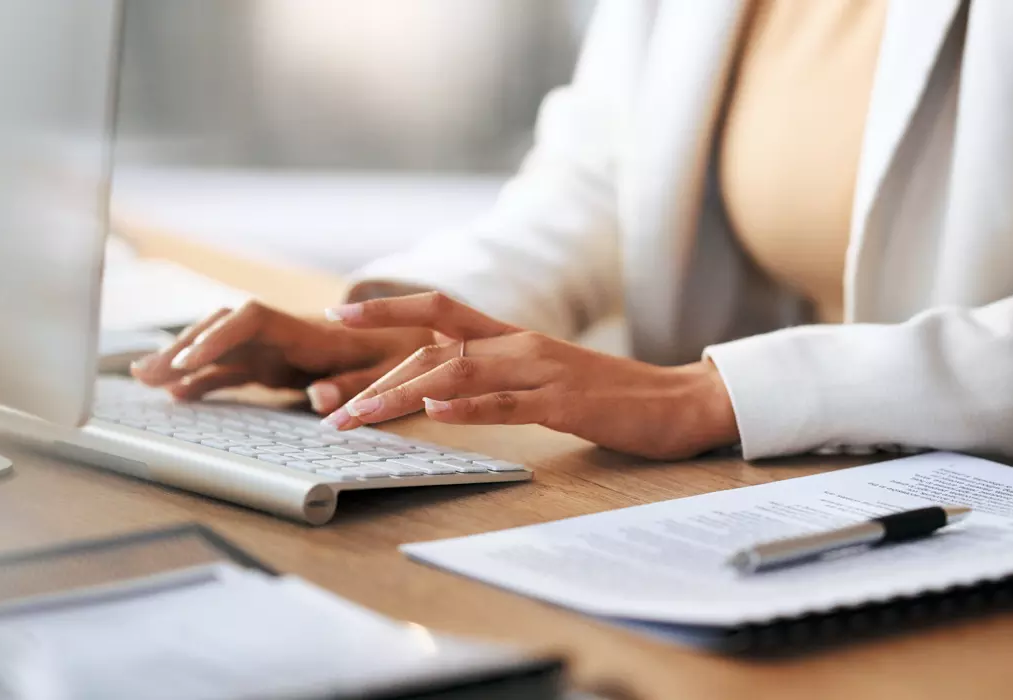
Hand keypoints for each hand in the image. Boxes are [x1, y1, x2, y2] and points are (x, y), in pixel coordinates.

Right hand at [130, 300, 433, 413]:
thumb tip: (318, 400)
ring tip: (142, 380)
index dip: (220, 335)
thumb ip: (354, 384)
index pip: (253, 319)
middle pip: (224, 329)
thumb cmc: (404, 354)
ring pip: (220, 348)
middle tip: (147, 374)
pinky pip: (231, 369)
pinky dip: (203, 380)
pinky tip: (175, 396)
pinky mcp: (274, 365)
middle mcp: (285, 334)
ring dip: (183, 361)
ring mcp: (276, 349)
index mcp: (310, 332)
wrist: (415, 339)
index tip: (190, 358)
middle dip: (185, 347)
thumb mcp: (390, 373)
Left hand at [319, 292, 740, 459]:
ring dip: (404, 396)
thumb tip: (447, 389)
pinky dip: (472, 407)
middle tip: (332, 409)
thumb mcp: (546, 379)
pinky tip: (438, 414)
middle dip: (377, 376)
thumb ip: (501, 377)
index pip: (439, 312)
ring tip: (360, 417)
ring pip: (460, 374)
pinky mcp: (566, 402)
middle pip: (435, 347)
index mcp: (515, 338)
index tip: (336, 312)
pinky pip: (511, 403)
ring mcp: (543, 371)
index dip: (387, 310)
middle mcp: (521, 346)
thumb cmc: (611, 396)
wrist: (680, 402)